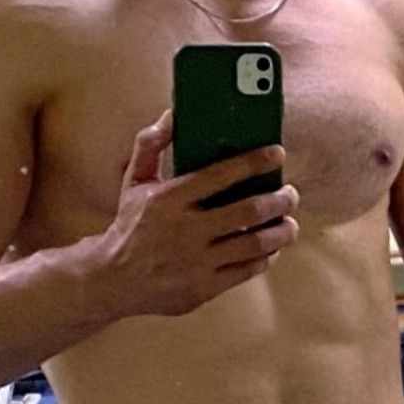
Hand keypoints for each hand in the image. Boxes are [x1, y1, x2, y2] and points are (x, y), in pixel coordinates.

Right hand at [98, 110, 300, 318]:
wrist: (113, 280)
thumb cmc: (130, 227)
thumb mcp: (134, 183)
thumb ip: (150, 146)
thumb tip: (172, 115)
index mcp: (171, 199)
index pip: (221, 175)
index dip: (254, 162)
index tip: (277, 154)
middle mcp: (187, 230)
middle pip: (248, 211)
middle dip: (279, 200)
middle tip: (290, 194)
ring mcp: (197, 262)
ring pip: (253, 244)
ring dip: (280, 232)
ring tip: (289, 224)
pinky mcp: (203, 288)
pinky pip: (245, 271)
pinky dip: (264, 258)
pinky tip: (270, 249)